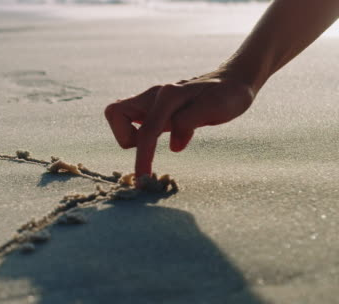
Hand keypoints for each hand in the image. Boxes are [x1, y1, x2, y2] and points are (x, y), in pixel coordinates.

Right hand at [104, 70, 254, 177]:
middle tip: (147, 147)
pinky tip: (158, 138)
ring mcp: (151, 99)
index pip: (145, 131)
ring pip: (119, 115)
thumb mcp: (217, 107)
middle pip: (115, 113)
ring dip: (129, 135)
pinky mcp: (152, 107)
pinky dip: (137, 133)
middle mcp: (154, 94)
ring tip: (153, 143)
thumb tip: (174, 146)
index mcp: (168, 96)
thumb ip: (190, 123)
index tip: (144, 178)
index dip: (142, 157)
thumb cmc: (228, 95)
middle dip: (124, 137)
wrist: (234, 80)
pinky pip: (131, 119)